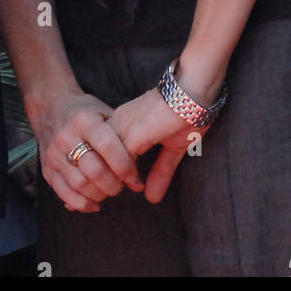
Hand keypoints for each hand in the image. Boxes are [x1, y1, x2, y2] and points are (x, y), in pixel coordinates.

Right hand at [30, 89, 143, 212]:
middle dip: (114, 185)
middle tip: (123, 186)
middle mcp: (66, 136)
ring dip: (100, 195)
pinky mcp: (46, 169)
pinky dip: (83, 204)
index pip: (108, 146)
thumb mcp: (104, 113)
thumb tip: (139, 170)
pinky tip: (95, 203)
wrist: (50, 107)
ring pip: (80, 185)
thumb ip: (122, 136)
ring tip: (109, 191)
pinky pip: (64, 194)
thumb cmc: (85, 113)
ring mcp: (53, 154)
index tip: (136, 178)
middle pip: (94, 171)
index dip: (125, 167)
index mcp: (83, 120)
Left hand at [109, 89, 195, 204]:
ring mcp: (123, 127)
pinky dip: (124, 176)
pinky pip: (120, 161)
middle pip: (96, 156)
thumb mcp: (172, 148)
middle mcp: (117, 122)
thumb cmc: (187, 114)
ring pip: (104, 160)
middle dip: (99, 179)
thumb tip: (152, 198)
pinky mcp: (133, 134)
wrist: (194, 91)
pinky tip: (136, 185)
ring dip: (111, 180)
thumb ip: (161, 172)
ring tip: (119, 194)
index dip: (104, 171)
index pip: (101, 150)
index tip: (106, 189)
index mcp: (123, 122)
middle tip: (104, 198)